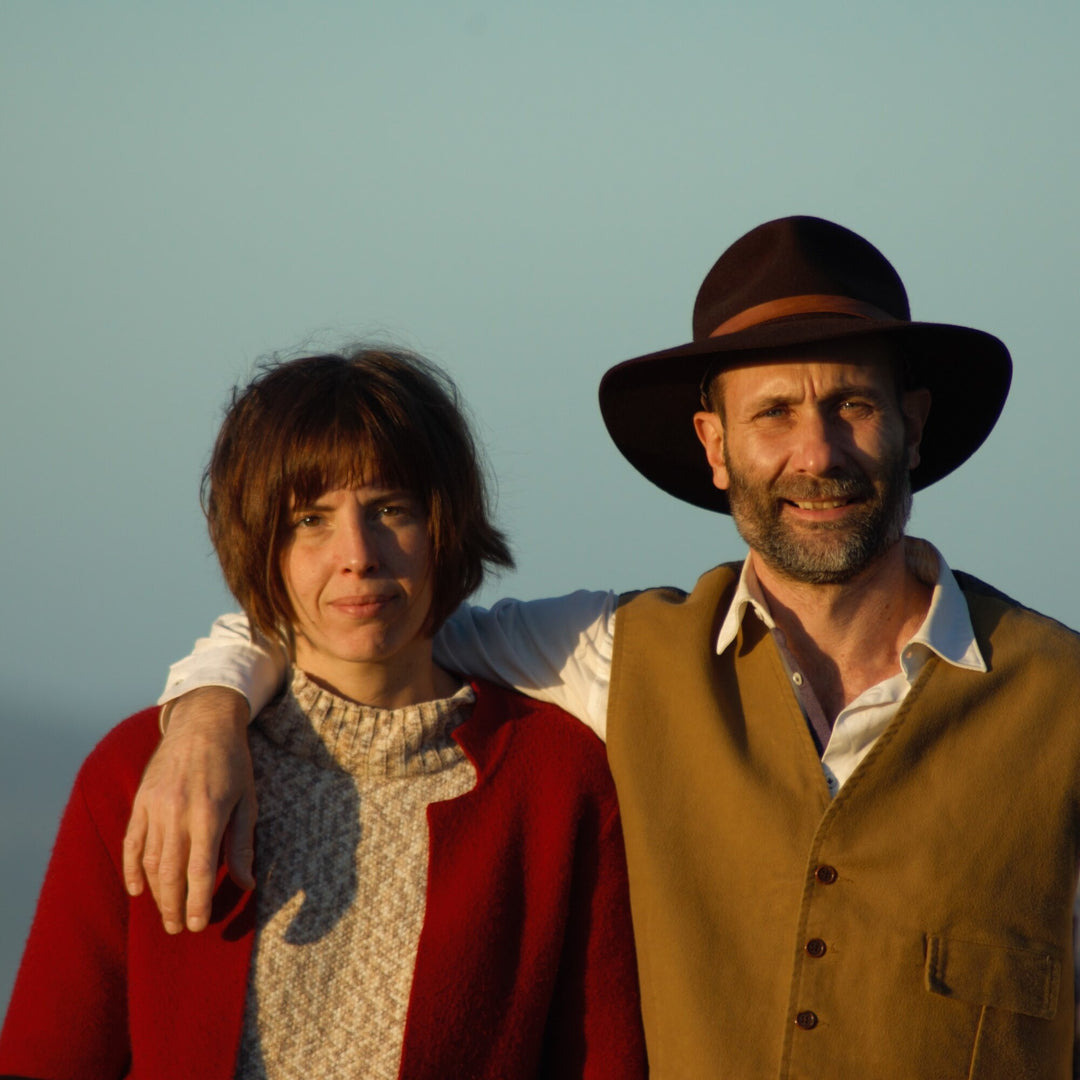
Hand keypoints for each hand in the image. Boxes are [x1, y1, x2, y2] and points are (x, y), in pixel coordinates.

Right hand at [122, 687, 255, 932]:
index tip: (199, 926)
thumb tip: (247, 883)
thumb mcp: (248, 799)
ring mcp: (155, 807)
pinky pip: (132, 842)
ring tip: (166, 914)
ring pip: (149, 862)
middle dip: (174, 906)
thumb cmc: (233, 761)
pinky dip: (132, 868)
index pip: (200, 870)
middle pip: (170, 873)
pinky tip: (137, 889)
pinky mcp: (141, 801)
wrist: (203, 722)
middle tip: (179, 929)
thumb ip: (243, 843)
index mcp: (209, 813)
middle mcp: (178, 812)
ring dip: (156, 893)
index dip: (198, 902)